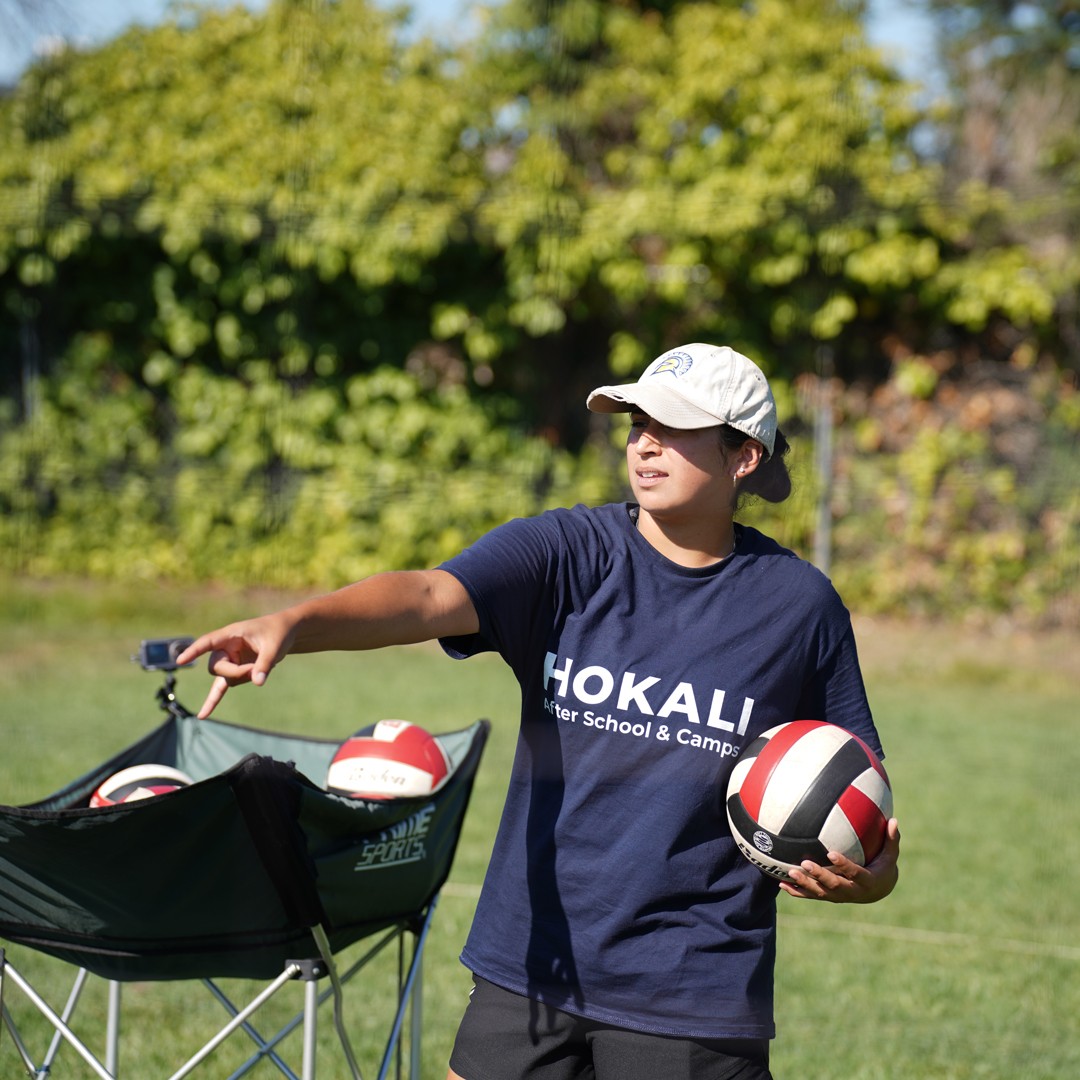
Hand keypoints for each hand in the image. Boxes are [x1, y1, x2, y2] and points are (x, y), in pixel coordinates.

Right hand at [174, 612, 296, 718]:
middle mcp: (225, 647)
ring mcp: (229, 660)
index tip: (181, 660)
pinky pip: (220, 688)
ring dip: (242, 678)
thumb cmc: (278, 634)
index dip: (194, 651)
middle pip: (217, 667)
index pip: (208, 642)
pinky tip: (203, 716)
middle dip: (235, 672)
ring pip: (225, 678)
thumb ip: (264, 664)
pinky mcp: (235, 672)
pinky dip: (213, 701)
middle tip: (255, 668)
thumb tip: (257, 682)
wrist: (284, 633)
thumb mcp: (274, 647)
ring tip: (260, 667)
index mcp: (231, 634)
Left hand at [779, 818, 899, 903]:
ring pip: (820, 893)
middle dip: (819, 875)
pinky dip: (797, 891)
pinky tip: (781, 884)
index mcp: (867, 881)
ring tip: (790, 872)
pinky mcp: (829, 897)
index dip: (843, 865)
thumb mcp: (891, 856)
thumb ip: (891, 839)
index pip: (854, 873)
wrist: (878, 892)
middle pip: (834, 885)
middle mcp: (852, 892)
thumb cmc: (883, 867)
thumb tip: (895, 819)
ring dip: (804, 884)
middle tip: (805, 863)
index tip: (831, 853)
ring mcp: (839, 897)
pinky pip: (811, 896)